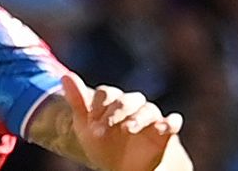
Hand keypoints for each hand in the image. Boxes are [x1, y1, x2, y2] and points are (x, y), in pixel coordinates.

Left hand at [60, 73, 184, 170]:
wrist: (126, 169)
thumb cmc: (105, 146)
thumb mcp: (86, 127)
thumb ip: (78, 101)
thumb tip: (65, 76)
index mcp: (113, 103)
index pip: (106, 94)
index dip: (97, 106)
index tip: (91, 124)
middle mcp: (133, 107)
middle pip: (126, 99)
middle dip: (114, 112)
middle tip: (103, 129)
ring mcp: (150, 118)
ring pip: (148, 109)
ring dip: (137, 117)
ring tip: (127, 129)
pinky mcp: (166, 133)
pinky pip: (172, 123)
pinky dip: (170, 122)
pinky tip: (165, 126)